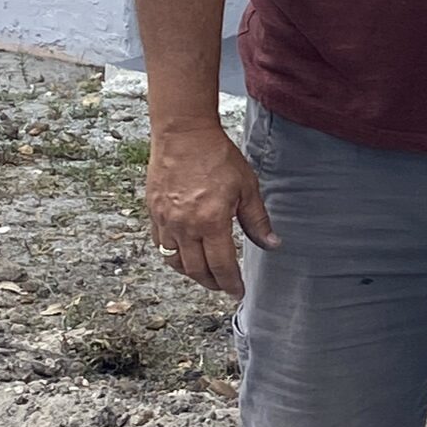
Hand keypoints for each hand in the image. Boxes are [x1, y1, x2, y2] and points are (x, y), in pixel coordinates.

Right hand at [145, 121, 274, 295]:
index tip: (238, 292)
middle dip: (213, 283)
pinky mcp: (154, 212)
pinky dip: (173, 256)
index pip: (222, 266)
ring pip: (175, 262)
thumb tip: (272, 244)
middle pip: (197, 270)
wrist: (184, 133)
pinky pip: (161, 245)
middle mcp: (185, 226)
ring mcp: (166, 221)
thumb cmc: (217, 156)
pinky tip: (185, 254)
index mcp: (211, 222)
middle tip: (224, 286)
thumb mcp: (247, 187)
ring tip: (205, 274)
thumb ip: (257, 220)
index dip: (231, 284)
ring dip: (192, 273)